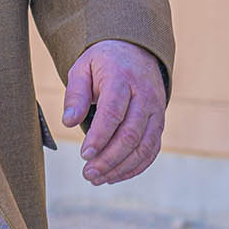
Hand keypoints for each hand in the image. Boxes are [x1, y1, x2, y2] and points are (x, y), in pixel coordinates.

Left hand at [62, 38, 165, 185]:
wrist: (134, 50)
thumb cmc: (103, 63)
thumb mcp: (83, 68)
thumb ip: (75, 94)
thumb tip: (69, 122)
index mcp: (122, 77)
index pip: (113, 112)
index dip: (99, 136)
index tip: (84, 155)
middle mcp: (144, 94)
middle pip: (130, 133)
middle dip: (108, 158)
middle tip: (88, 173)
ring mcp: (156, 109)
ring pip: (144, 146)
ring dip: (121, 167)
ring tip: (97, 178)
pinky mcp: (159, 122)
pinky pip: (152, 150)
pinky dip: (135, 167)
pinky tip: (115, 175)